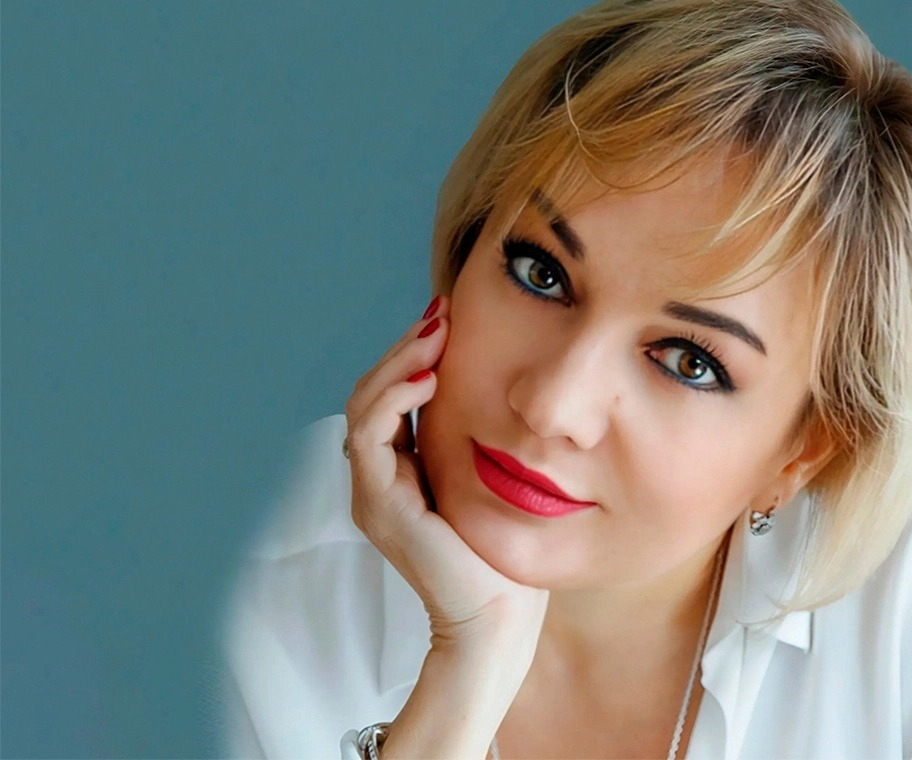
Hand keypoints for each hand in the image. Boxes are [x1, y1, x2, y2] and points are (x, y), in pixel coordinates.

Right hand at [343, 294, 547, 655]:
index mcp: (401, 473)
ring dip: (399, 362)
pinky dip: (395, 399)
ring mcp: (372, 493)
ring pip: (365, 406)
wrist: (499, 616)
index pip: (392, 398)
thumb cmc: (506, 553)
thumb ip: (477, 440)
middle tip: (442, 312)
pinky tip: (429, 378)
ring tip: (437, 333)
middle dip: (406, 347)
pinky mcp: (378, 504)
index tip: (450, 318)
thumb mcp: (490, 479)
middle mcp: (379, 480)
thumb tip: (499, 388)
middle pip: (372, 393)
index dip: (415, 355)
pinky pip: (370, 436)